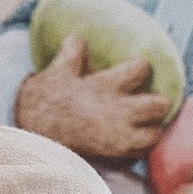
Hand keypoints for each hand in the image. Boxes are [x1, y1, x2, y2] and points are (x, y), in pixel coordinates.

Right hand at [13, 36, 170, 160]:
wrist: (33, 137)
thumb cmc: (43, 103)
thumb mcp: (56, 72)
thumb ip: (71, 54)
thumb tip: (76, 37)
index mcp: (106, 85)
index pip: (141, 68)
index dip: (141, 67)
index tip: (136, 69)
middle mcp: (119, 110)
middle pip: (159, 104)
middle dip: (160, 102)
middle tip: (151, 102)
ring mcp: (119, 136)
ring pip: (155, 133)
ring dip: (153, 128)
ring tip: (145, 125)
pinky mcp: (114, 156)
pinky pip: (140, 153)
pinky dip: (139, 147)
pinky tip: (131, 142)